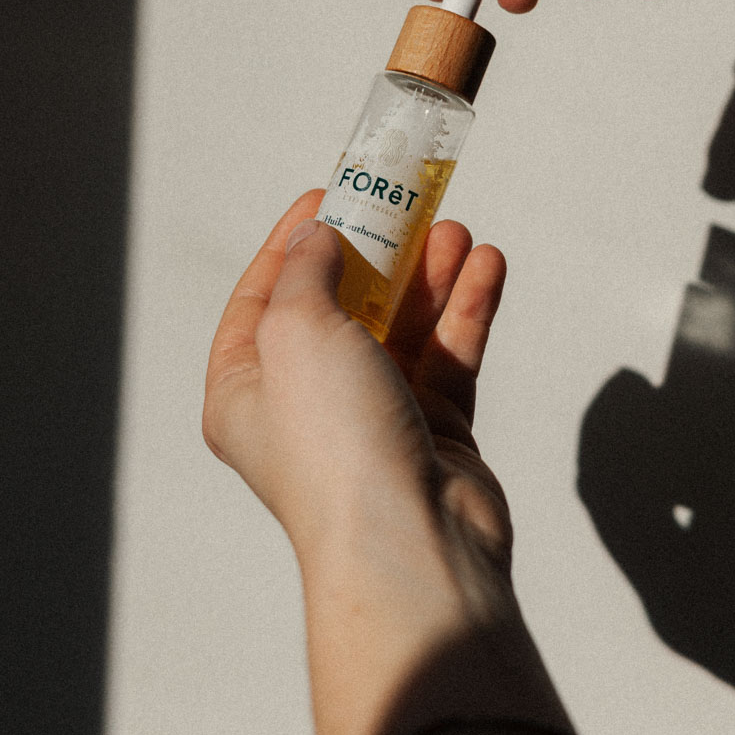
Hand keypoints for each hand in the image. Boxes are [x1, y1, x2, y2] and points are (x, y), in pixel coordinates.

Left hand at [205, 188, 509, 577]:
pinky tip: (486, 267)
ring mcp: (373, 420)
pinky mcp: (434, 432)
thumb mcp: (294, 332)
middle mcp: (305, 407)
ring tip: (457, 231)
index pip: (263, 296)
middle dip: (379, 251)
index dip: (295, 240)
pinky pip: (449, 356)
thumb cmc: (333, 444)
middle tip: (409, 205)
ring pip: (404, 328)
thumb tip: (318, 235)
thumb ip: (306, 271)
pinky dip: (467, 310)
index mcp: (247, 390)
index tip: (331, 193)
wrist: (411, 542)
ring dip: (431, 275)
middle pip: (343, 306)